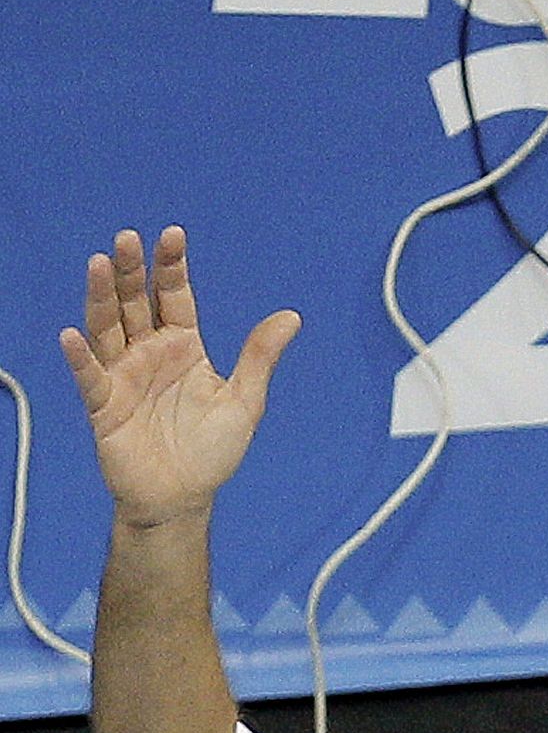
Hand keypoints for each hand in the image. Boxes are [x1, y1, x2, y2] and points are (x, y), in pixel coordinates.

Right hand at [59, 226, 299, 529]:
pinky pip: (89, 377)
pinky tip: (71, 335)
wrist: (184, 498)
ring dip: (100, 297)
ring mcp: (123, 377)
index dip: (172, 267)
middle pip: (135, 302)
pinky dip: (79, 357)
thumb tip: (291, 316)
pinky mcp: (104, 406)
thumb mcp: (246, 400)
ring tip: (98, 263)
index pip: (174, 296)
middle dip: (130, 270)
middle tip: (127, 237)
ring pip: (107, 328)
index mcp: (184, 346)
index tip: (173, 235)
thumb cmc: (211, 450)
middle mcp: (150, 354)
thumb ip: (260, 357)